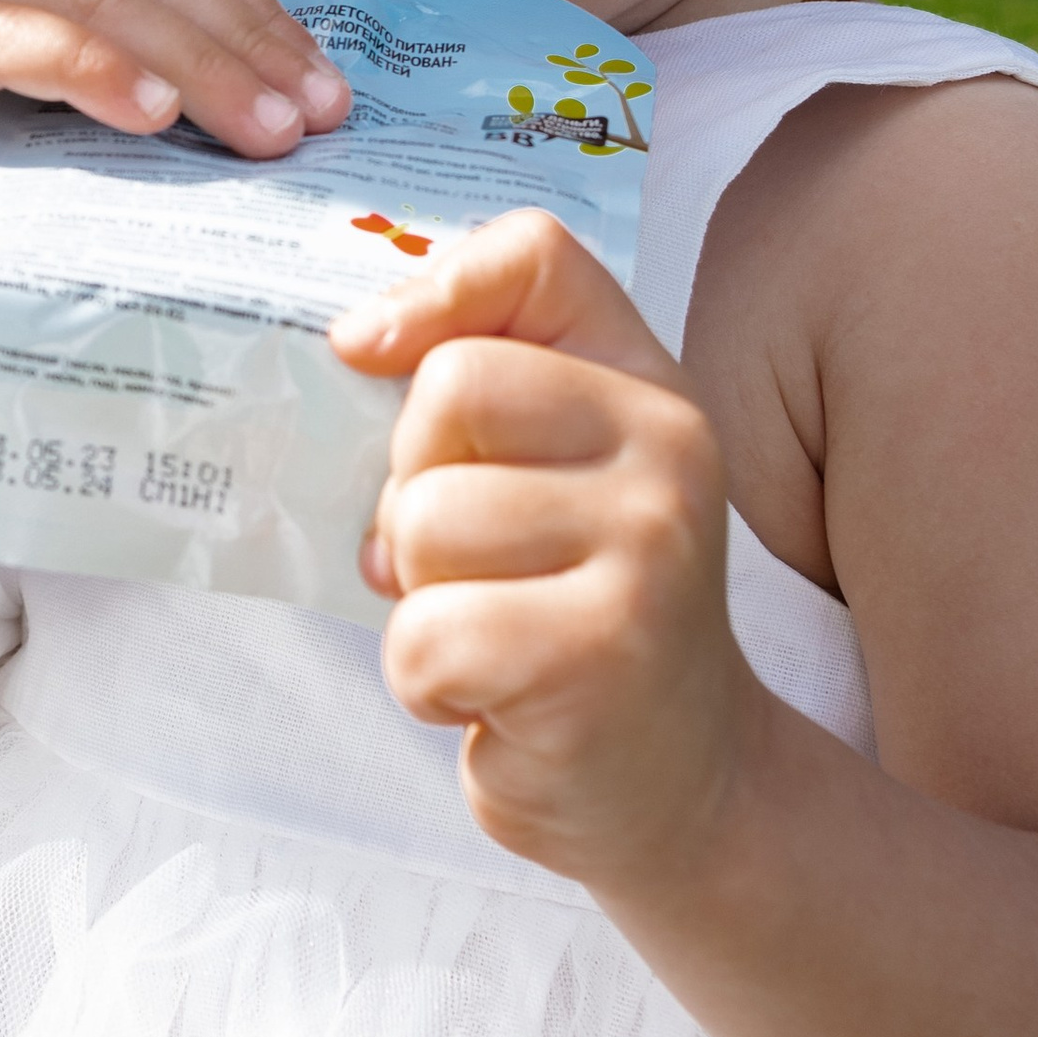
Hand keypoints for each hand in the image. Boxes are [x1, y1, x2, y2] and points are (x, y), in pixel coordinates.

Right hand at [0, 0, 348, 275]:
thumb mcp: (54, 85)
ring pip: (98, 0)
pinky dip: (89, 65)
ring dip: (191, 63)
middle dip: (245, 49)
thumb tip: (282, 103)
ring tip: (258, 129)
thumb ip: (137, 61)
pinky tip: (149, 109)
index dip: (264, 18)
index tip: (330, 94)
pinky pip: (14, 35)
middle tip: (312, 122)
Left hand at [332, 211, 761, 891]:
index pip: (533, 256)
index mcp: (647, 386)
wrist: (686, 780)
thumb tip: (352, 341)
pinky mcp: (600, 658)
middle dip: (411, 487)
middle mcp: (668, 451)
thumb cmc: (579, 609)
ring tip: (491, 633)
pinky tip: (494, 697)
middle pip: (447, 392)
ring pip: (423, 520)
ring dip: (418, 599)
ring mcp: (646, 552)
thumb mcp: (555, 475)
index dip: (431, 293)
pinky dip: (427, 682)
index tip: (372, 356)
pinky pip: (426, 638)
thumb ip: (476, 387)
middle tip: (461, 560)